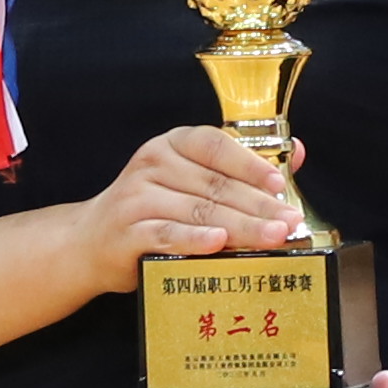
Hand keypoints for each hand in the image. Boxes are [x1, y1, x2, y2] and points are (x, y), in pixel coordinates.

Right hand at [69, 121, 310, 302]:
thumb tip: (297, 151)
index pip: (215, 145)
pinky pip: (167, 234)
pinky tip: (219, 243)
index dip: (250, 164)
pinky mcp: (128, 231)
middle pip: (215, 185)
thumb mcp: (190, 180)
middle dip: (258, 206)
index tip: (279, 184)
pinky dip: (194, 239)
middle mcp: (152, 164)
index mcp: (171, 144)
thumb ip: (239, 167)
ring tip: (272, 238)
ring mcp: (137, 197)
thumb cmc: (153, 209)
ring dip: (240, 227)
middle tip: (289, 223)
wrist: (90, 241)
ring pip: (198, 211)